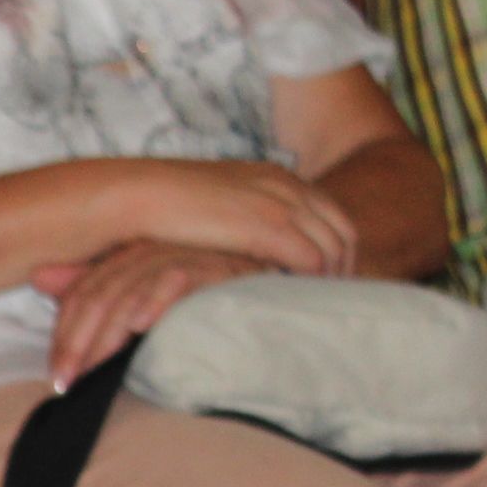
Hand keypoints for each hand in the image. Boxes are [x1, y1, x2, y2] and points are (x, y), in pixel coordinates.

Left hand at [30, 241, 271, 389]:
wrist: (279, 304)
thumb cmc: (211, 307)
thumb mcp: (149, 309)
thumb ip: (99, 293)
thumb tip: (39, 278)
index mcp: (134, 258)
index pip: (86, 292)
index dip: (65, 334)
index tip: (59, 377)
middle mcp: (155, 250)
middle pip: (101, 292)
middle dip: (79, 341)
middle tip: (67, 383)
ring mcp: (187, 253)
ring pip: (131, 288)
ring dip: (109, 332)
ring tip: (93, 369)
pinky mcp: (219, 263)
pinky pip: (179, 277)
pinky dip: (157, 300)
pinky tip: (141, 327)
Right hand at [114, 159, 357, 279]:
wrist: (142, 193)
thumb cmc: (163, 204)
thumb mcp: (215, 201)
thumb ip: (239, 215)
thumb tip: (243, 242)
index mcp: (277, 177)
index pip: (331, 214)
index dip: (335, 249)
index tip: (326, 278)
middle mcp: (289, 187)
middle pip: (343, 231)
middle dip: (344, 267)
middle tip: (331, 300)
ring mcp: (282, 206)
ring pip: (333, 249)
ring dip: (330, 280)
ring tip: (317, 308)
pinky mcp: (270, 228)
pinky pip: (312, 261)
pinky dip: (311, 282)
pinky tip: (298, 301)